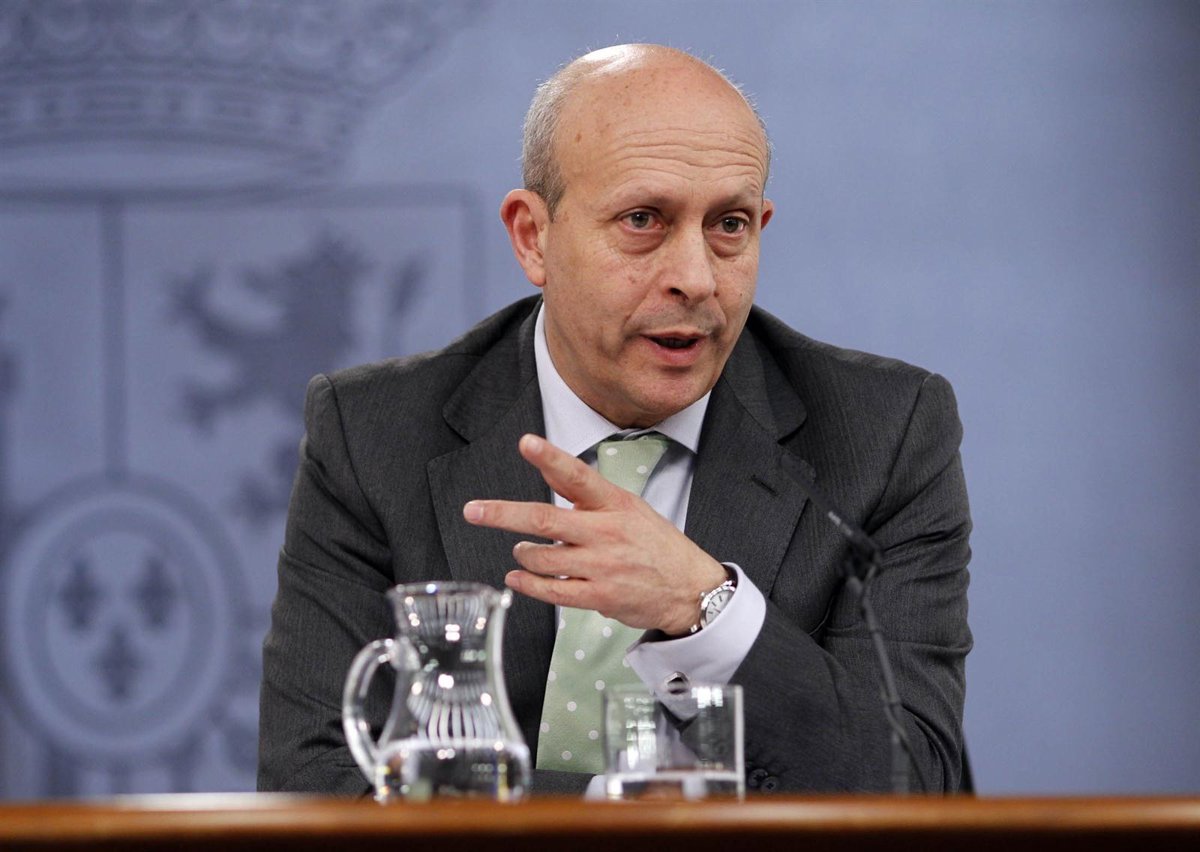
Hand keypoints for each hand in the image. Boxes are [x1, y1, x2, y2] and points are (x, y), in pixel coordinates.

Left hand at [463, 434, 726, 634]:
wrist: (691, 588)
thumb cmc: (656, 545)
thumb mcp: (631, 509)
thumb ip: (590, 498)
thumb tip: (550, 476)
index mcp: (616, 503)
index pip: (578, 475)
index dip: (549, 458)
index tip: (525, 442)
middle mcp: (607, 531)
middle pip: (544, 519)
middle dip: (503, 514)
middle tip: (474, 511)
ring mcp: (602, 566)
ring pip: (542, 558)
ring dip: (523, 554)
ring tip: (521, 552)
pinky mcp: (600, 596)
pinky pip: (552, 591)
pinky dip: (527, 584)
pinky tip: (517, 578)